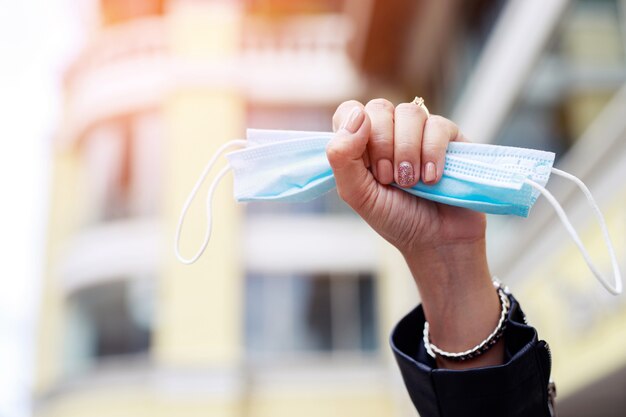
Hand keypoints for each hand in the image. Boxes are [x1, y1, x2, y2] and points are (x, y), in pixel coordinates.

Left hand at [327, 99, 484, 252]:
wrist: (437, 241)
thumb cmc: (395, 218)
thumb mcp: (357, 194)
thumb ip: (342, 157)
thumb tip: (357, 114)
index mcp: (361, 143)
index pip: (349, 111)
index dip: (355, 132)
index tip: (366, 165)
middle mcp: (389, 131)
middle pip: (379, 108)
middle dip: (383, 147)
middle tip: (390, 179)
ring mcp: (420, 131)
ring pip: (410, 113)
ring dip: (408, 152)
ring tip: (412, 182)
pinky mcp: (449, 136)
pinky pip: (438, 125)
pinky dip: (432, 153)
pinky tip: (432, 178)